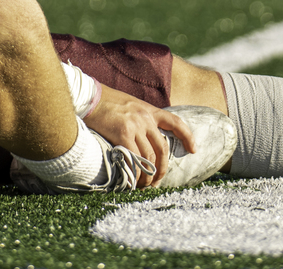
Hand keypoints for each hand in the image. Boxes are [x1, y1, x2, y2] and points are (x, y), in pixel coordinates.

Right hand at [83, 86, 197, 187]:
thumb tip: (145, 139)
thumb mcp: (130, 106)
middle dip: (162, 169)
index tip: (193, 150)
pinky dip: (135, 173)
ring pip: (149, 158)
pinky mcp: (123, 134)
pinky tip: (132, 180)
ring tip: (143, 185)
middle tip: (157, 182)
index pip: (175, 122)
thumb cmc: (106, 103)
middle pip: (162, 149)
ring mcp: (135, 126)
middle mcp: (145, 118)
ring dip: (148, 175)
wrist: (88, 97)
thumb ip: (140, 119)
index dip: (187, 137)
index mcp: (149, 110)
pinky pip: (134, 159)